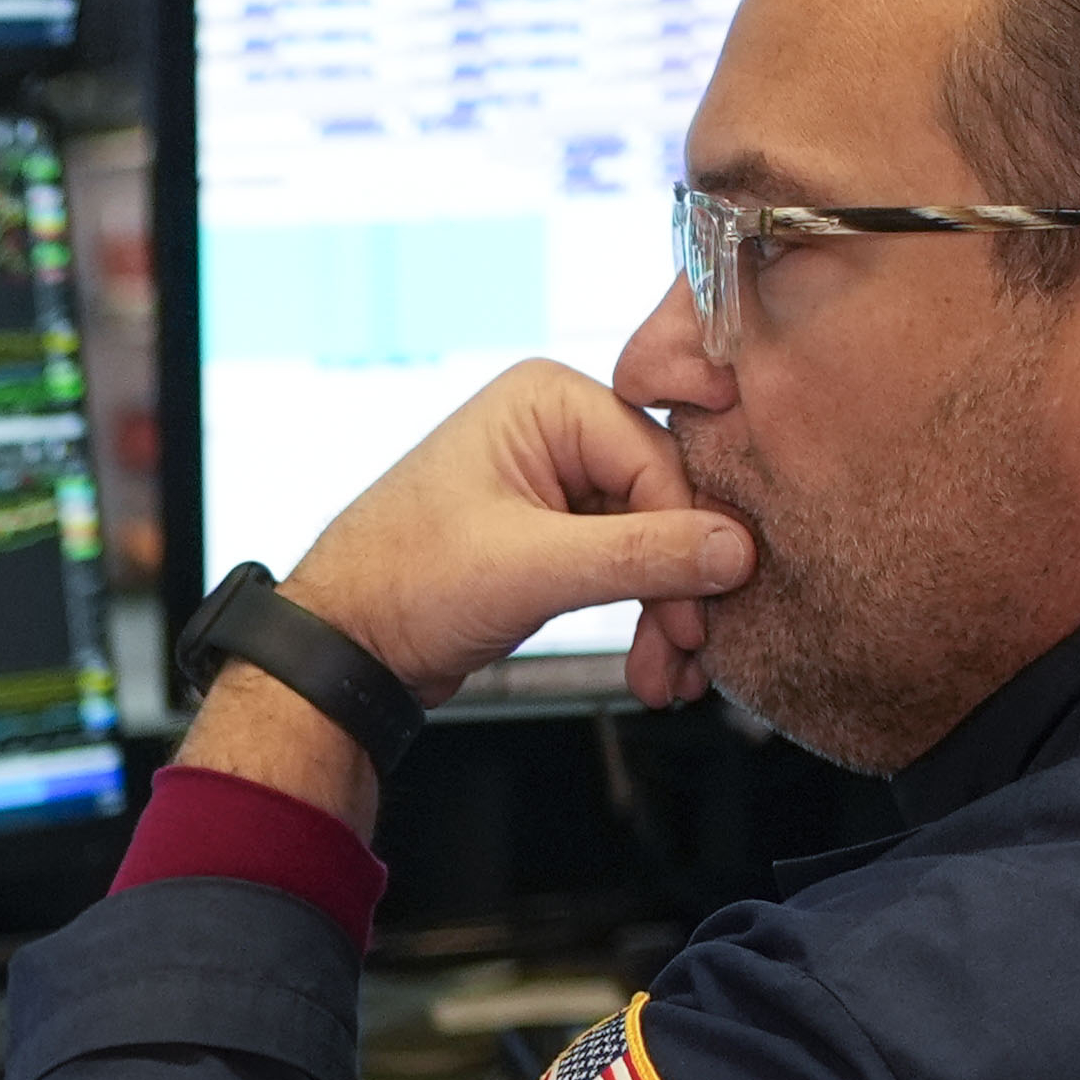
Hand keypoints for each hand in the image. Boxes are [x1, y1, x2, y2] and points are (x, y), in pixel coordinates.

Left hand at [282, 360, 755, 717]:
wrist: (344, 647)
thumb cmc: (403, 586)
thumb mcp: (530, 569)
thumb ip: (639, 556)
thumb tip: (735, 551)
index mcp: (548, 401)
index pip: (659, 462)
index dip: (688, 543)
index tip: (698, 614)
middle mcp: (557, 427)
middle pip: (663, 504)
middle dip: (679, 589)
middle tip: (690, 656)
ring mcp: (556, 481)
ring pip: (650, 543)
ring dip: (665, 614)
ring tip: (668, 678)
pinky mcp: (554, 533)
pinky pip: (623, 566)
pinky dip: (641, 616)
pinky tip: (651, 664)